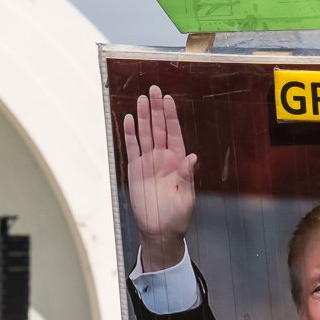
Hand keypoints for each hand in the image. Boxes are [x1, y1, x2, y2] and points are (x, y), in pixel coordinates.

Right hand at [122, 85, 197, 272]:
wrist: (159, 230)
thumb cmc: (177, 216)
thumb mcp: (187, 198)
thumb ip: (187, 176)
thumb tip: (191, 157)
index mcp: (178, 161)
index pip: (174, 133)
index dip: (171, 116)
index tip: (168, 99)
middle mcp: (163, 158)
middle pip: (158, 128)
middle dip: (156, 109)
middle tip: (154, 89)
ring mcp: (148, 163)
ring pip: (144, 134)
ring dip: (142, 117)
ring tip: (140, 99)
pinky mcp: (135, 170)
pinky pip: (131, 148)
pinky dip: (129, 134)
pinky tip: (128, 120)